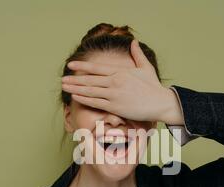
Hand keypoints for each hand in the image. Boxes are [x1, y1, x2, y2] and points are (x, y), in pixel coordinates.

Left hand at [61, 39, 183, 124]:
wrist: (161, 103)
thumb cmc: (154, 87)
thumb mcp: (146, 67)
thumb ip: (137, 55)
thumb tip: (134, 42)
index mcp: (121, 72)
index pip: (97, 68)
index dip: (82, 66)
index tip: (71, 65)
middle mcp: (115, 82)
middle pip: (90, 80)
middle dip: (75, 79)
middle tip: (63, 79)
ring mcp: (115, 95)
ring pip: (90, 91)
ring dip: (76, 89)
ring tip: (65, 87)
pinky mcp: (116, 107)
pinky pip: (96, 102)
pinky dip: (85, 99)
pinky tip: (75, 97)